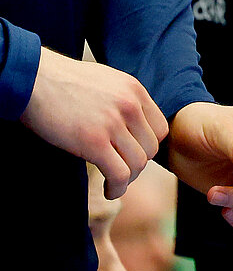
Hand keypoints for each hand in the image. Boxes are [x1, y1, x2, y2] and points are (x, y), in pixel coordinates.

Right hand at [19, 48, 166, 198]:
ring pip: (138, 163)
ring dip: (128, 179)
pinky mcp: (94, 142)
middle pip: (151, 148)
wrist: (34, 80)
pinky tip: (110, 190)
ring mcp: (113, 123)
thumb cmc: (63, 83)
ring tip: (115, 184)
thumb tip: (132, 123)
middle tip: (122, 171)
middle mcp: (130, 105)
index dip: (147, 147)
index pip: (160, 128)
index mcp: (134, 90)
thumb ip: (123, 99)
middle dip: (138, 164)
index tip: (133, 155)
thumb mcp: (106, 82)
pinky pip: (119, 173)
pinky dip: (117, 187)